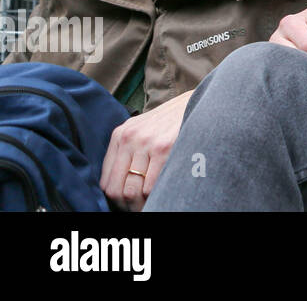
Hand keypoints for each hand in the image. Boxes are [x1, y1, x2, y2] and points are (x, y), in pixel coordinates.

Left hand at [99, 90, 191, 210]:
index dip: (115, 200)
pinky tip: (162, 194)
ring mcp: (146, 143)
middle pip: (116, 189)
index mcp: (120, 135)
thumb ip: (128, 152)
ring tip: (151, 204)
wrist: (197, 100)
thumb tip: (121, 185)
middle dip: (127, 206)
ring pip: (133, 191)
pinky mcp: (164, 148)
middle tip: (139, 209)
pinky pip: (152, 185)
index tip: (126, 205)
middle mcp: (129, 139)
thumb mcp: (143, 129)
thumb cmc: (171, 120)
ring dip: (141, 204)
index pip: (105, 181)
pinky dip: (156, 196)